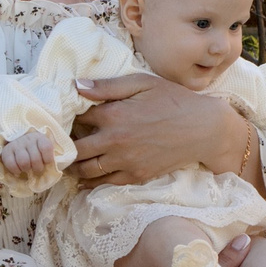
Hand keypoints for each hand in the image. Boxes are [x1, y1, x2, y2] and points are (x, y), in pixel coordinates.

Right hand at [0, 129, 55, 179]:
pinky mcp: (7, 150)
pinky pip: (11, 164)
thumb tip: (53, 170)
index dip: (48, 158)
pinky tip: (19, 170)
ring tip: (27, 169)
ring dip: (26, 169)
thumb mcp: (44, 150)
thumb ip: (49, 157)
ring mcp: (17, 144)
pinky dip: (16, 170)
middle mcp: (28, 139)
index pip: (46, 147)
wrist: (18, 140)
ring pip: (24, 162)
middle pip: (35, 158)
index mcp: (40, 138)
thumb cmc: (35, 149)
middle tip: (37, 169)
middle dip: (37, 168)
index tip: (46, 162)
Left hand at [71, 74, 247, 186]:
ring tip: (70, 160)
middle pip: (76, 148)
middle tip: (61, 143)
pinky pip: (105, 183)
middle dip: (66, 145)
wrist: (203, 129)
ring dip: (74, 166)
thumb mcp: (142, 83)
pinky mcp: (136, 176)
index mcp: (114, 114)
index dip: (69, 117)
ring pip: (86, 170)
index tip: (65, 117)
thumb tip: (76, 86)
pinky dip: (91, 181)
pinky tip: (86, 176)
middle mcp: (115, 140)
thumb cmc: (174, 100)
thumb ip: (108, 86)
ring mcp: (125, 161)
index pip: (77, 118)